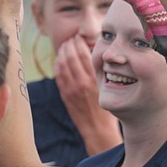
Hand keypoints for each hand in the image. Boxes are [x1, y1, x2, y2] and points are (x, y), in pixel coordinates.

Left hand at [55, 34, 120, 154]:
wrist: (98, 129)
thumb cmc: (109, 108)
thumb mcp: (109, 87)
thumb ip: (101, 72)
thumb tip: (96, 55)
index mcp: (94, 79)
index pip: (83, 54)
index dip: (78, 43)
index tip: (78, 37)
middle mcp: (81, 83)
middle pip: (70, 57)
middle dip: (68, 45)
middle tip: (70, 39)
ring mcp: (71, 90)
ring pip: (62, 65)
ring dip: (61, 53)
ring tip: (64, 47)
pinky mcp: (65, 96)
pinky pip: (58, 77)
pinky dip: (57, 66)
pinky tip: (59, 61)